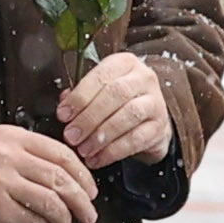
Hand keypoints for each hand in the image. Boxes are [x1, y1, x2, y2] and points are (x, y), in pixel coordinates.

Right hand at [0, 123, 99, 222]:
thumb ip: (28, 153)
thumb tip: (68, 176)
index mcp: (14, 138)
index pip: (61, 154)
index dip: (83, 175)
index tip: (91, 190)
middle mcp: (9, 157)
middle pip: (60, 179)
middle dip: (82, 201)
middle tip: (89, 214)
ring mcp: (1, 182)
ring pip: (50, 202)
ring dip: (65, 219)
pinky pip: (31, 220)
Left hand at [60, 53, 170, 171]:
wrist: (148, 122)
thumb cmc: (117, 103)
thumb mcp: (99, 92)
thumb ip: (81, 95)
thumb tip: (63, 104)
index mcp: (125, 63)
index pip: (101, 76)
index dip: (80, 96)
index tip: (63, 115)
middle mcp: (144, 78)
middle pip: (116, 94)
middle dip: (89, 117)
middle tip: (71, 135)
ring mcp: (156, 102)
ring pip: (128, 115)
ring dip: (101, 135)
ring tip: (83, 149)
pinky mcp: (160, 127)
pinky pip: (136, 139)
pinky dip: (113, 152)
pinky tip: (97, 158)